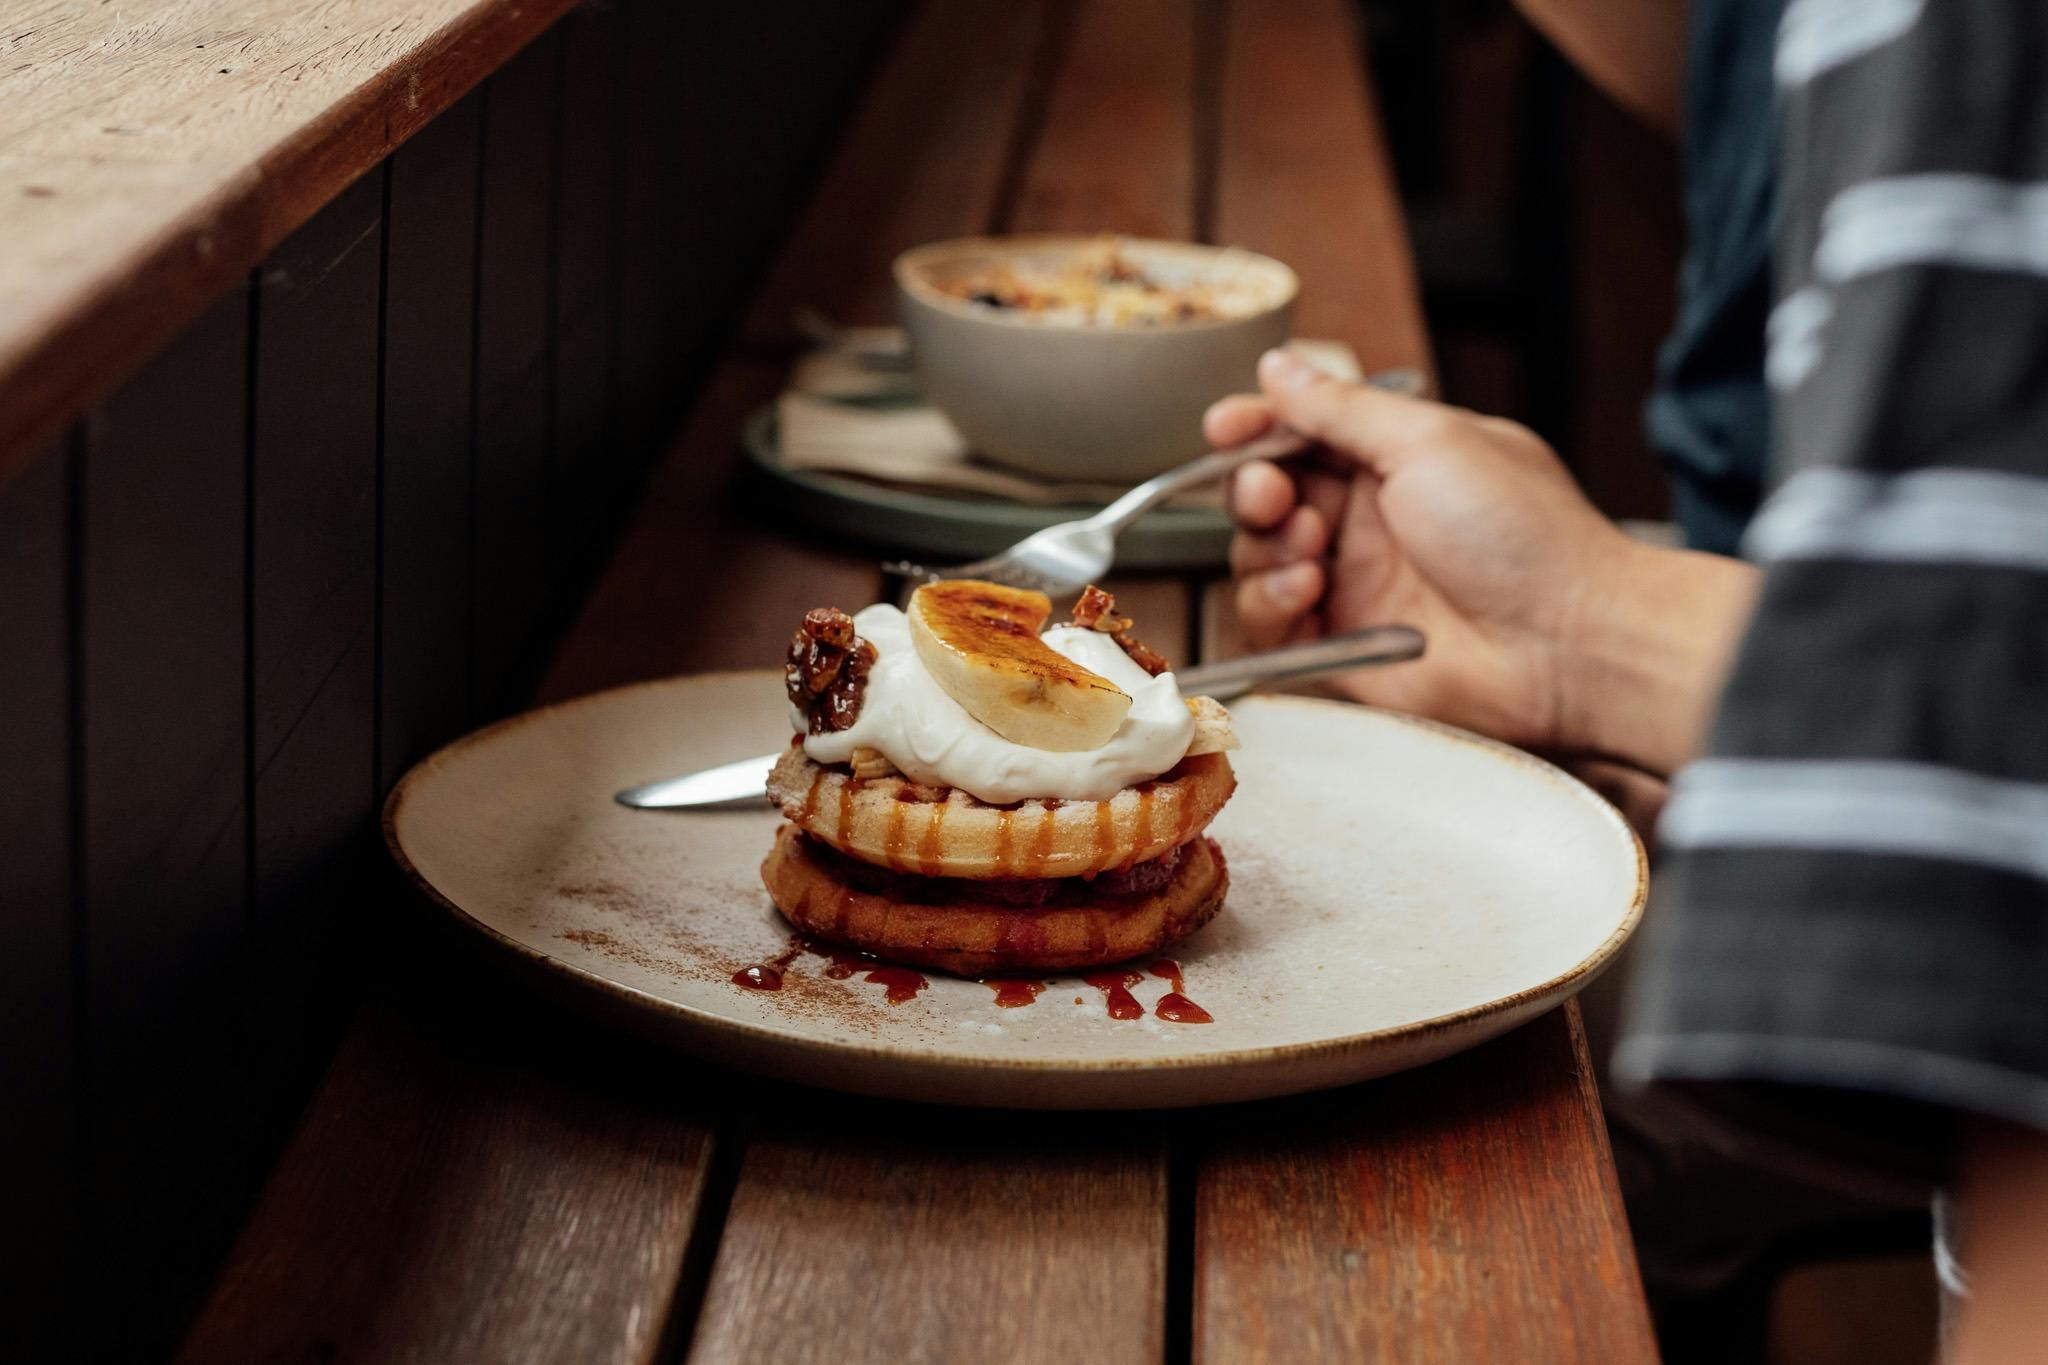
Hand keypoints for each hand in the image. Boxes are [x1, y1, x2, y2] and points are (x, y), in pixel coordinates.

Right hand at [1215, 349, 1755, 777]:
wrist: (1569, 643)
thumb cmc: (1525, 535)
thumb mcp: (1428, 442)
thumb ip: (1341, 409)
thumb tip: (1280, 368)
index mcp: (1397, 462)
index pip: (1302, 435)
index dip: (1257, 428)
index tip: (1227, 427)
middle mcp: (1370, 524)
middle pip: (1268, 497)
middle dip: (1254, 489)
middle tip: (1272, 493)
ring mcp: (1354, 587)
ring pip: (1258, 561)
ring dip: (1265, 548)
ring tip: (1310, 548)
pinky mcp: (1342, 649)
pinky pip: (1270, 627)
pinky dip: (1271, 604)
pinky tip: (1308, 590)